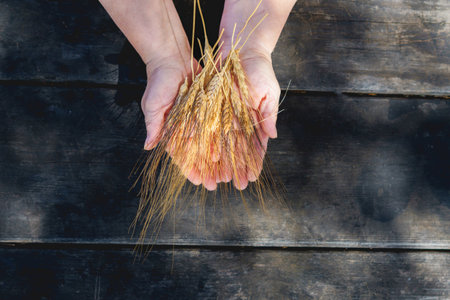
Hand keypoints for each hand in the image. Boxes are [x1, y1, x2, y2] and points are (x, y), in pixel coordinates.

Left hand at [217, 0, 294, 188]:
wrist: (239, 49)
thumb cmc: (259, 69)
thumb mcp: (268, 91)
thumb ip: (269, 114)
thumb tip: (273, 136)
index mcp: (256, 119)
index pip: (256, 147)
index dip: (255, 163)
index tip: (253, 178)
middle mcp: (241, 121)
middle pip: (239, 150)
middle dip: (239, 168)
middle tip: (237, 185)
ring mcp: (226, 116)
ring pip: (224, 145)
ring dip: (223, 162)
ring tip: (220, 179)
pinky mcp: (213, 109)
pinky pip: (210, 131)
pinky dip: (209, 146)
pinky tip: (208, 159)